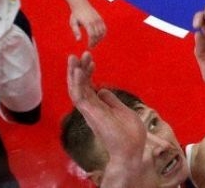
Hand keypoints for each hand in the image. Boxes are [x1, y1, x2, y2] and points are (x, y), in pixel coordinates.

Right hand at [67, 53, 149, 177]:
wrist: (131, 149)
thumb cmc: (128, 133)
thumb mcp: (122, 110)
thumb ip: (111, 100)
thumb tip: (102, 90)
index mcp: (98, 107)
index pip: (88, 87)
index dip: (87, 73)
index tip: (90, 60)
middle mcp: (91, 109)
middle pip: (79, 87)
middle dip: (77, 70)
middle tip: (77, 54)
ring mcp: (90, 111)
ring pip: (76, 90)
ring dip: (73, 74)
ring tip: (74, 58)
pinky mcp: (91, 114)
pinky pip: (80, 97)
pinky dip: (77, 83)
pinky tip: (77, 71)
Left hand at [70, 1, 106, 47]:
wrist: (81, 4)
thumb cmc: (75, 15)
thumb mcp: (73, 23)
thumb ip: (76, 31)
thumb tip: (78, 40)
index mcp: (87, 23)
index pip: (92, 35)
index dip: (91, 42)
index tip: (89, 47)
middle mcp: (94, 21)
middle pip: (98, 35)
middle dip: (95, 42)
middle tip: (92, 46)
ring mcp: (99, 19)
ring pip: (102, 32)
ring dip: (99, 39)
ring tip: (95, 43)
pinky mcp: (100, 19)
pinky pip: (104, 28)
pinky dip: (103, 34)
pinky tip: (99, 38)